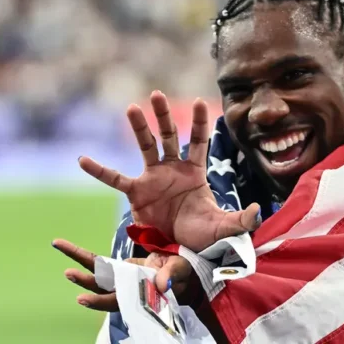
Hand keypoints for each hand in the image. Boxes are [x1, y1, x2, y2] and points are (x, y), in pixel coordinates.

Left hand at [53, 239, 194, 310]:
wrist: (180, 270)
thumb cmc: (182, 274)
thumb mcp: (181, 271)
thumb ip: (172, 275)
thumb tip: (163, 284)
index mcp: (139, 294)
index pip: (116, 301)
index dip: (99, 301)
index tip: (82, 299)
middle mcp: (125, 289)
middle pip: (101, 289)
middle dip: (84, 282)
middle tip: (68, 273)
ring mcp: (120, 278)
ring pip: (96, 275)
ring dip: (78, 265)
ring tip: (61, 249)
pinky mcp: (118, 267)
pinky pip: (98, 263)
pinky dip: (82, 256)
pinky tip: (64, 246)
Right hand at [78, 90, 259, 250]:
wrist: (180, 250)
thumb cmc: (203, 236)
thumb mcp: (224, 228)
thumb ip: (242, 219)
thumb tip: (260, 211)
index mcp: (195, 172)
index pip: (198, 142)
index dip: (199, 123)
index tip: (201, 102)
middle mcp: (173, 169)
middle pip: (168, 136)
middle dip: (164, 115)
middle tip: (157, 94)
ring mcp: (153, 179)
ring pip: (145, 147)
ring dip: (138, 127)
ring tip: (131, 107)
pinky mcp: (137, 193)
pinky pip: (115, 179)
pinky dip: (99, 170)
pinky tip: (83, 159)